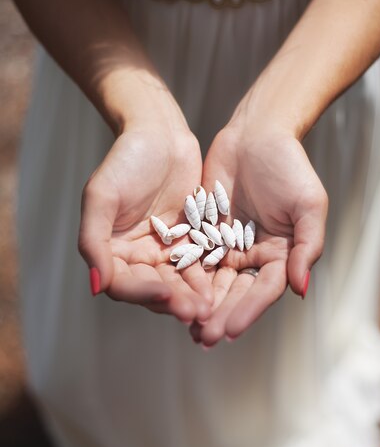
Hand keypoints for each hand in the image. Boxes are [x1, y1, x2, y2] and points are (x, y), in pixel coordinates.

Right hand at [78, 125, 212, 322]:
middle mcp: (136, 255)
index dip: (142, 293)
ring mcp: (165, 250)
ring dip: (192, 296)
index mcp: (111, 250)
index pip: (123, 283)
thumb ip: (93, 241)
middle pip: (153, 288)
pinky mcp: (191, 240)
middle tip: (194, 312)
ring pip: (178, 282)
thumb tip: (97, 286)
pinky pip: (198, 264)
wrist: (160, 134)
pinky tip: (218, 287)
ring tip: (208, 307)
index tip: (164, 295)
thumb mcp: (101, 196)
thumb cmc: (125, 160)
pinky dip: (206, 277)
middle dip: (174, 301)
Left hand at [191, 124, 327, 345]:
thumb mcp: (309, 205)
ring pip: (213, 281)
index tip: (231, 331)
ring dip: (202, 305)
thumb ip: (307, 247)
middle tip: (203, 338)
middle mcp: (254, 255)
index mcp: (282, 254)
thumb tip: (300, 289)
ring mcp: (228, 244)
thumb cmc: (290, 166)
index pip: (264, 289)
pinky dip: (185, 278)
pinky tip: (172, 295)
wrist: (256, 134)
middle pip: (236, 291)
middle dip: (221, 315)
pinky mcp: (205, 231)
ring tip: (188, 328)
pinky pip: (193, 258)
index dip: (249, 311)